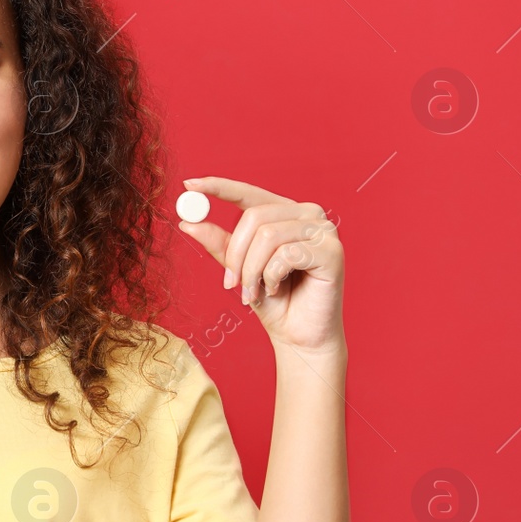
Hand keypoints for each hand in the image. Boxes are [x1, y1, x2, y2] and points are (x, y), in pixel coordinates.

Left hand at [176, 177, 344, 353]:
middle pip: (254, 216)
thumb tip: (188, 222)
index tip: (189, 185)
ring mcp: (324, 230)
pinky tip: (277, 289)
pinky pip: (287, 254)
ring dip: (252, 271)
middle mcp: (307, 214)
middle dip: (235, 255)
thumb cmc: (273, 302)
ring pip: (268, 237)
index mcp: (284, 213)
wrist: (298, 336)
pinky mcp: (332, 251)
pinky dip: (272, 277)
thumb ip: (219, 244)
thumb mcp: (238, 269)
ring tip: (255, 291)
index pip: (249, 193)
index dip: (218, 187)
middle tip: (230, 284)